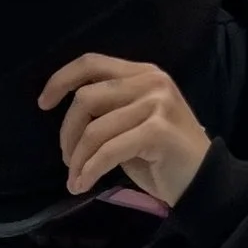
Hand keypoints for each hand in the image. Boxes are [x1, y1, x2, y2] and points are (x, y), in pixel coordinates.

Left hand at [40, 55, 211, 205]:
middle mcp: (151, 81)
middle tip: (67, 159)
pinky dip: (90, 170)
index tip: (43, 104)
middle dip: (67, 133)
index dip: (61, 80)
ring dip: (77, 159)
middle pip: (86, 98)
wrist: (204, 180)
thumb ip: (108, 109)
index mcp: (143, 73)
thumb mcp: (134, 122)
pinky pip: (108, 151)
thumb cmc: (164, 155)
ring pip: (94, 129)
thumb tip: (69, 118)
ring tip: (75, 178)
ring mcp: (157, 104)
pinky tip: (83, 184)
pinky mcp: (158, 131)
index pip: (91, 63)